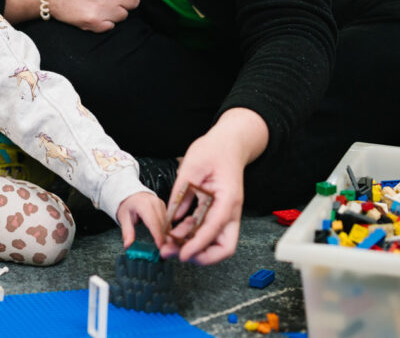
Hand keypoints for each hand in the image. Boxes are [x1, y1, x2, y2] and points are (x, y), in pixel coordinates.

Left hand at [116, 191, 167, 249]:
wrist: (131, 195)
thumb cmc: (127, 205)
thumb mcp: (124, 218)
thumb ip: (127, 232)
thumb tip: (128, 245)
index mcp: (144, 205)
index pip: (154, 222)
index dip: (158, 236)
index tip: (160, 246)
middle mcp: (155, 203)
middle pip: (163, 224)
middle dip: (164, 238)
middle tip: (162, 252)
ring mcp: (161, 204)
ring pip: (167, 223)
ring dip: (167, 235)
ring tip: (165, 247)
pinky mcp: (164, 207)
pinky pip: (168, 221)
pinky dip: (167, 230)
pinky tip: (165, 239)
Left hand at [159, 108, 268, 264]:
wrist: (228, 143)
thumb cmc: (214, 150)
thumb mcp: (192, 166)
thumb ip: (182, 192)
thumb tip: (171, 216)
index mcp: (228, 199)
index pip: (215, 230)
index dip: (198, 245)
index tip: (182, 254)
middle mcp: (231, 211)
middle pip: (223, 247)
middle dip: (201, 256)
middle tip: (175, 254)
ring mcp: (226, 213)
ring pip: (215, 242)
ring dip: (193, 247)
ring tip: (168, 246)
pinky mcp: (217, 212)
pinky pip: (207, 231)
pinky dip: (192, 236)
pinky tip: (174, 234)